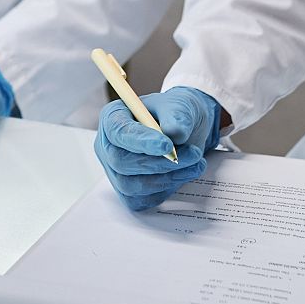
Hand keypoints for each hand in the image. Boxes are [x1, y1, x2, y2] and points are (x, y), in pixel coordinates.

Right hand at [94, 86, 222, 210]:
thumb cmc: (175, 113)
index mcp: (113, 117)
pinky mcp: (129, 191)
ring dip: (167, 177)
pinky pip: (142, 199)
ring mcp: (116, 171)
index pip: (118, 132)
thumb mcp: (180, 104)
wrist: (187, 129)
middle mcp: (109, 145)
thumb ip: (178, 114)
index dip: (140, 141)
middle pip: (121, 162)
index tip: (167, 145)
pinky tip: (183, 174)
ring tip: (195, 163)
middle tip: (192, 154)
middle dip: (159, 162)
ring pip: (131, 185)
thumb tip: (176, 133)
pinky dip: (166, 189)